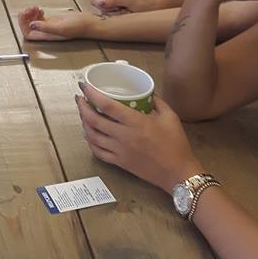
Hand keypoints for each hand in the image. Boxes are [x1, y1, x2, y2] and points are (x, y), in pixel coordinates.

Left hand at [18, 5, 90, 40]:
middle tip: (29, 8)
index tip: (24, 14)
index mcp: (47, 36)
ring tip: (34, 7)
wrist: (89, 22)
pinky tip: (40, 9)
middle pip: (28, 27)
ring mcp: (49, 26)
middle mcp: (46, 32)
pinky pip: (40, 18)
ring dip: (30, 14)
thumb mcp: (62, 27)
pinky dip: (36, 13)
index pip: (28, 34)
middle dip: (26, 17)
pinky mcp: (53, 21)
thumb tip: (32, 25)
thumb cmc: (79, 27)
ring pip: (33, 22)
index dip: (23, 25)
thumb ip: (46, 27)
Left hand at [76, 83, 202, 193]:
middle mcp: (123, 136)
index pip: (106, 105)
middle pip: (94, 120)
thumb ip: (157, 102)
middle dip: (82, 107)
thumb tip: (146, 92)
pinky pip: (98, 152)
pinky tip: (89, 135)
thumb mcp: (170, 116)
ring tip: (83, 114)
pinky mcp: (119, 163)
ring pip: (93, 136)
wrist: (178, 173)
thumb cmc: (176, 144)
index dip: (92, 94)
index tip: (84, 85)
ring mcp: (119, 151)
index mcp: (134, 122)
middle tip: (79, 98)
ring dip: (84, 123)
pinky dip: (90, 142)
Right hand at [91, 0, 153, 14]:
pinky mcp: (112, 16)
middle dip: (104, 7)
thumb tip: (101, 2)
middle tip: (116, 8)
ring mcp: (110, 7)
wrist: (152, 10)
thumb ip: (114, 0)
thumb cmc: (143, 3)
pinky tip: (122, 16)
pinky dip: (113, 19)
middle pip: (94, 1)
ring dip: (111, 13)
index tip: (108, 1)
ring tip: (122, 11)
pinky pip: (106, 18)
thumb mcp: (129, 0)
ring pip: (101, 11)